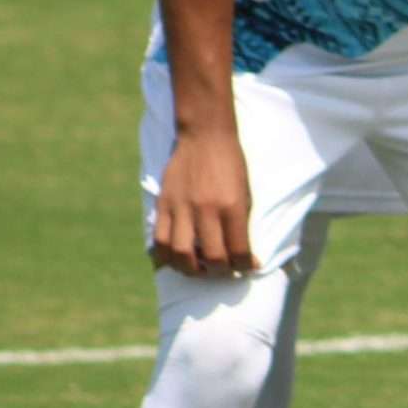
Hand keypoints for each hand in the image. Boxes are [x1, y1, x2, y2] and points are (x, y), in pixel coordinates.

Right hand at [151, 128, 256, 276]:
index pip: (239, 249)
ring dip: (190, 269)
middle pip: (211, 257)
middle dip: (220, 271)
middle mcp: (206, 209)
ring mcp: (182, 207)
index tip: (248, 267)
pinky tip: (175, 258)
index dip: (245, 265)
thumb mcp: (245, 192)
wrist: (206, 135)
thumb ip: (242, 223)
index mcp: (232, 205)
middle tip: (223, 270)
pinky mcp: (164, 203)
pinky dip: (166, 255)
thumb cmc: (231, 164)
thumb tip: (246, 255)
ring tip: (197, 269)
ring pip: (180, 253)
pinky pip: (159, 239)